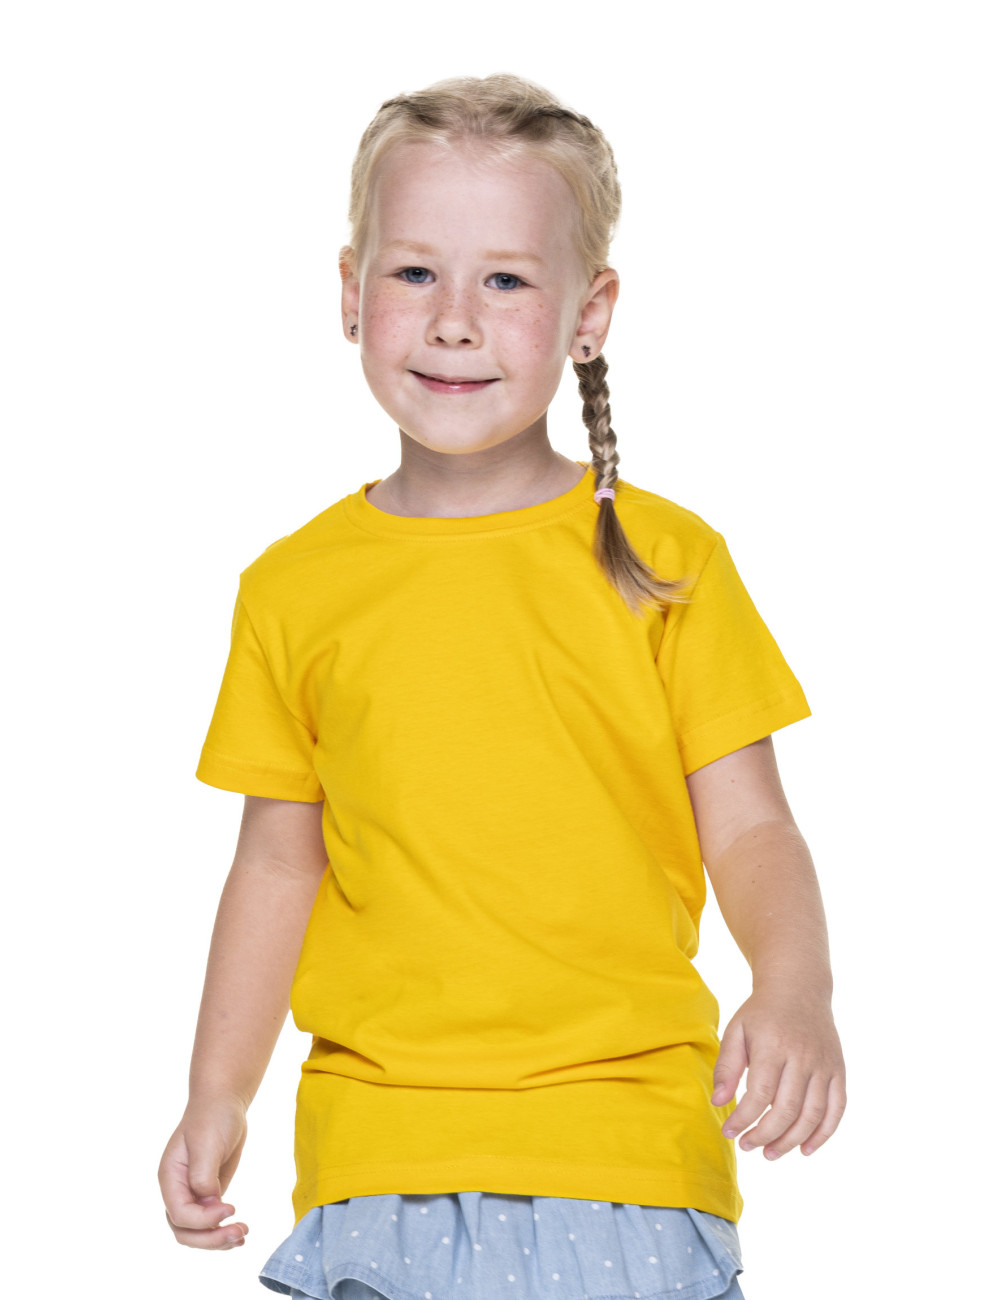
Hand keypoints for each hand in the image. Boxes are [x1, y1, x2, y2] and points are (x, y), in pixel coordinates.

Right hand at [158, 1096, 249, 1248]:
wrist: (223, 1103)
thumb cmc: (213, 1118)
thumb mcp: (207, 1143)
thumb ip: (204, 1175)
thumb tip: (209, 1202)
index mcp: (170, 1178)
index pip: (179, 1214)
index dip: (204, 1220)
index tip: (231, 1207)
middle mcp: (177, 1190)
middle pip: (184, 1231)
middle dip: (210, 1238)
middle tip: (239, 1231)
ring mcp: (192, 1194)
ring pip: (196, 1232)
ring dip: (218, 1240)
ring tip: (242, 1234)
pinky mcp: (208, 1194)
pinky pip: (210, 1223)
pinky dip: (223, 1231)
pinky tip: (240, 1233)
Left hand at [711, 984, 845, 1158]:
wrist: (799, 988)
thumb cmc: (761, 1013)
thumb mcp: (737, 1030)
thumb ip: (727, 1066)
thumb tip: (718, 1102)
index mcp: (773, 1045)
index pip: (759, 1094)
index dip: (743, 1119)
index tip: (729, 1132)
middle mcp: (803, 1056)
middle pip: (786, 1109)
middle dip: (764, 1135)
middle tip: (747, 1146)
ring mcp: (824, 1064)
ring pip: (812, 1114)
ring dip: (791, 1141)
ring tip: (770, 1153)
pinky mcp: (838, 1070)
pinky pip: (836, 1109)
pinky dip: (824, 1134)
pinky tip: (806, 1150)